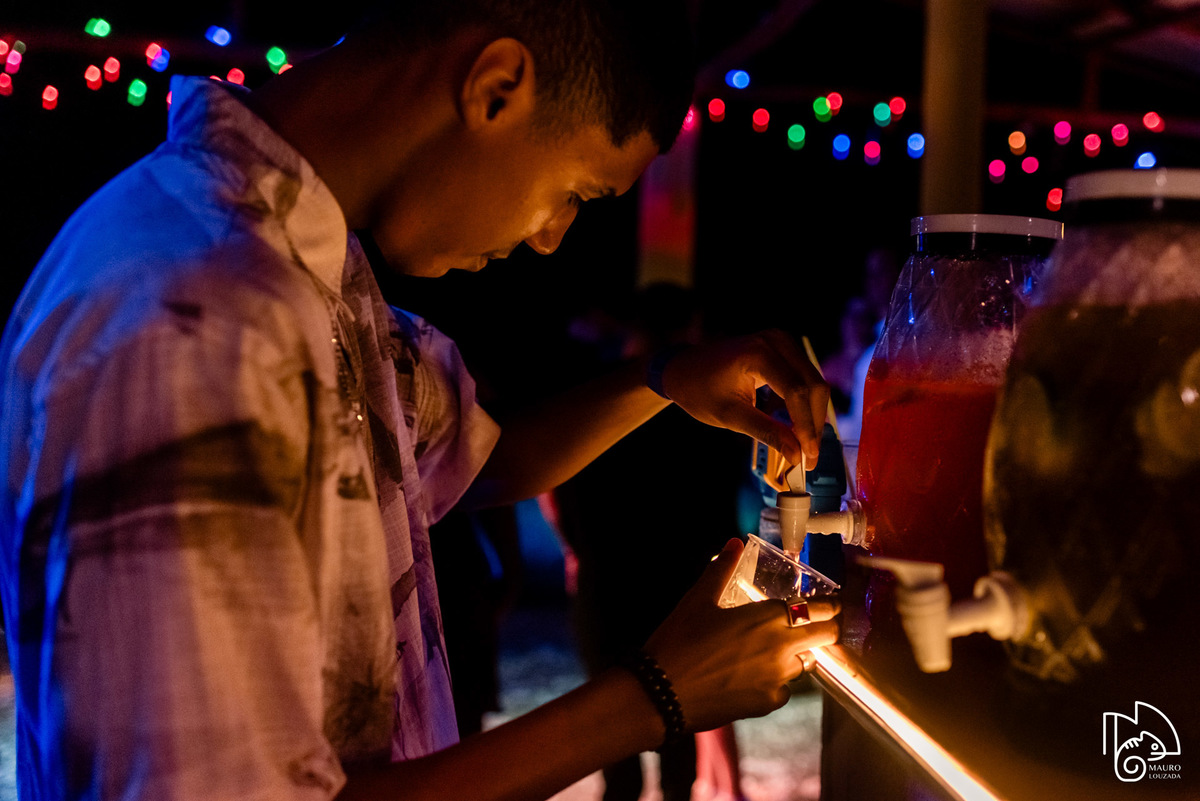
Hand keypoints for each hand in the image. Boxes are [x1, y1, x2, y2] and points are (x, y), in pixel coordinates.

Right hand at [643, 539, 839, 732]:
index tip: (833, 604)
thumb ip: (721, 569)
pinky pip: (786, 689)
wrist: (662, 693)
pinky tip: (753, 676)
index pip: (818, 608)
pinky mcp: (769, 702)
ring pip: (806, 662)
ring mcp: (778, 678)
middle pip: (827, 635)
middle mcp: (781, 647)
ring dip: (798, 654)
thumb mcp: (698, 599)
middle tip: (820, 625)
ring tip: (774, 650)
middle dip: (828, 628)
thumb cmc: (678, 641)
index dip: (830, 605)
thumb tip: (733, 543)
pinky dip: (777, 682)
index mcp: (767, 616)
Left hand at [660, 330, 828, 464]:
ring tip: (802, 444)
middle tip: (809, 456)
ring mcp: (781, 341)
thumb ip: (767, 433)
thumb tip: (798, 455)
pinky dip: (804, 403)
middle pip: (813, 386)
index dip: (806, 427)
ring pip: (814, 382)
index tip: (808, 456)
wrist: (684, 369)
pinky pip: (805, 378)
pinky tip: (793, 425)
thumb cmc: (700, 391)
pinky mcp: (783, 348)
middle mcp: (774, 341)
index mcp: (758, 353)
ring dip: (812, 415)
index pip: (796, 392)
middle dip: (814, 423)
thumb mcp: (731, 416)